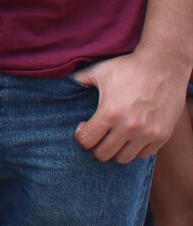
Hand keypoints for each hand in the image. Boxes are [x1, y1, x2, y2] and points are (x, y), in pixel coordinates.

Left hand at [73, 51, 187, 162]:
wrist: (162, 66)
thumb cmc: (128, 67)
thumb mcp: (98, 71)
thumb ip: (79, 80)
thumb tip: (62, 84)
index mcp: (110, 112)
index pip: (87, 140)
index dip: (81, 135)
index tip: (83, 126)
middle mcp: (129, 127)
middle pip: (104, 154)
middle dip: (96, 146)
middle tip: (97, 135)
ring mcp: (147, 134)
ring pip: (124, 159)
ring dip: (115, 150)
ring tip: (113, 137)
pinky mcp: (162, 136)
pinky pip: (144, 155)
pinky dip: (135, 149)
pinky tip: (130, 137)